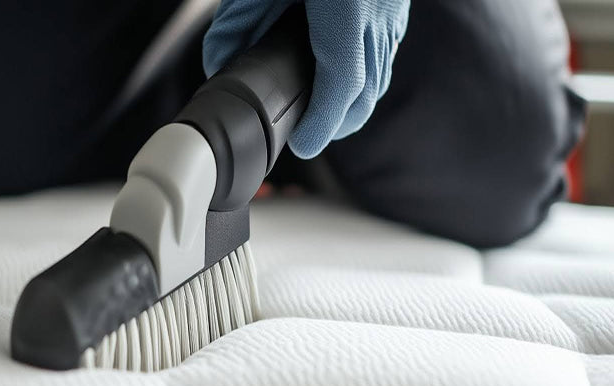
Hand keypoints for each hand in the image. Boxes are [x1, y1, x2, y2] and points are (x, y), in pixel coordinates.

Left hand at [204, 0, 409, 158]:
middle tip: (305, 134)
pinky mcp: (394, 6)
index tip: (303, 144)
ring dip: (351, 103)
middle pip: (365, 92)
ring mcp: (392, 12)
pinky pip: (382, 54)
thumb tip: (220, 61)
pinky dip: (363, 75)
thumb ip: (239, 19)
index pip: (343, 85)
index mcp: (346, 10)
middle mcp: (377, 15)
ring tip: (319, 112)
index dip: (323, 124)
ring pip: (378, 77)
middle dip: (336, 123)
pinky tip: (337, 72)